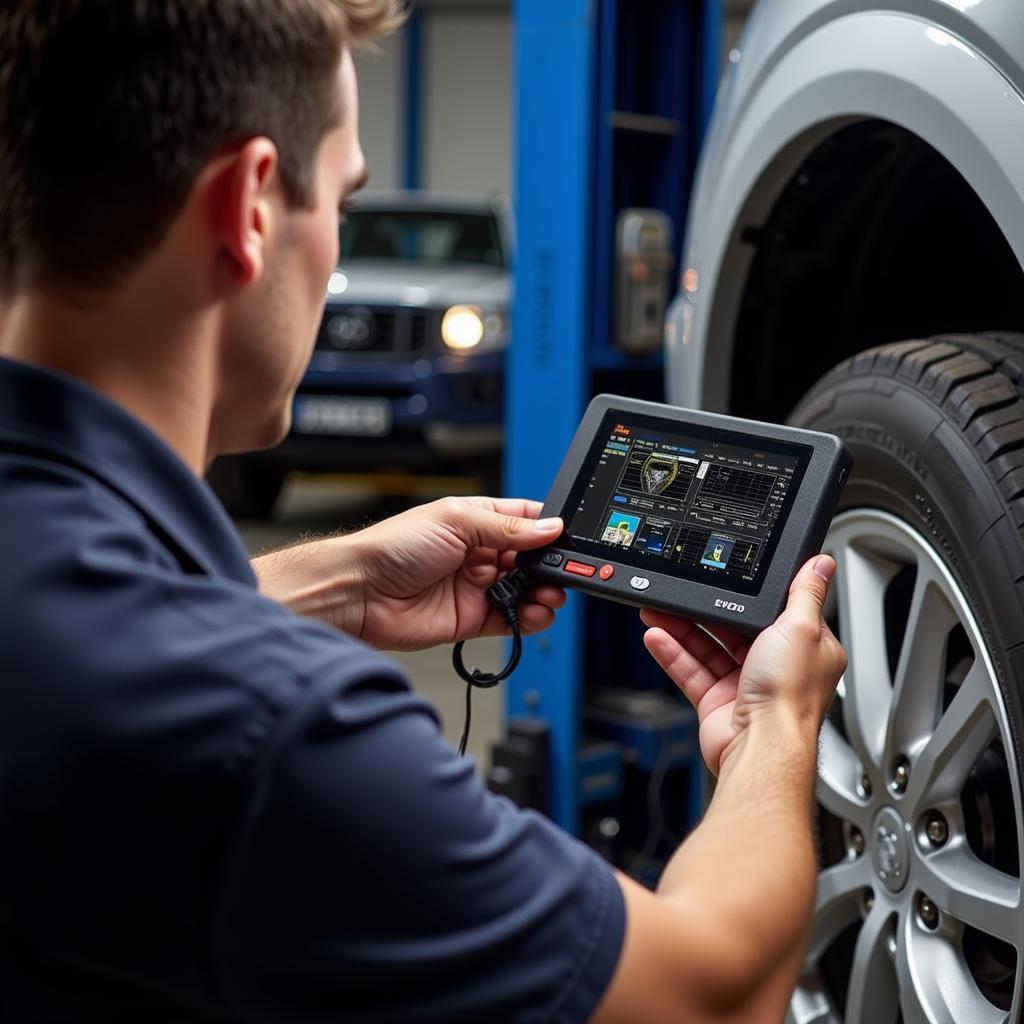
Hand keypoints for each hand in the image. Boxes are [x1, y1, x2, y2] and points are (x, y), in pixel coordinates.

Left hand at [348, 496, 566, 650]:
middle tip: (563, 573)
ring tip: (550, 595)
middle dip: (550, 566)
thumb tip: (548, 527)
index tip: (567, 539)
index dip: (547, 529)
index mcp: (476, 522)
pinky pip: (510, 620)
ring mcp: (476, 587)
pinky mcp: (471, 619)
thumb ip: (506, 528)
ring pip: (525, 591)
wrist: (360, 592)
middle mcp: (479, 554)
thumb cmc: (392, 547)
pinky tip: (535, 614)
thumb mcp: (455, 522)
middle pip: (530, 559)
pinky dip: (528, 619)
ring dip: (544, 593)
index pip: (524, 521)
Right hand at [641, 555, 845, 774]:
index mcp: (806, 648)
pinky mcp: (718, 703)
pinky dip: (672, 655)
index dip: (750, 595)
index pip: (777, 611)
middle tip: (682, 592)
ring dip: (682, 629)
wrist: (762, 748)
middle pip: (735, 629)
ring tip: (659, 611)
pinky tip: (657, 637)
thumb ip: (805, 594)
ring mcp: (746, 685)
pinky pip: (691, 672)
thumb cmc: (790, 698)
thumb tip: (820, 564)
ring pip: (708, 648)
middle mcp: (777, 667)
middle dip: (705, 611)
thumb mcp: (802, 628)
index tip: (727, 577)